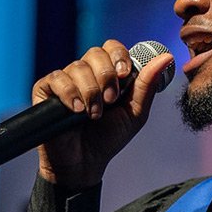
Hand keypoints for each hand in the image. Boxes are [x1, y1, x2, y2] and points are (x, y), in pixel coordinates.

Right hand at [35, 40, 174, 188]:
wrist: (84, 163)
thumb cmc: (108, 139)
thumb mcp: (134, 113)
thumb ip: (146, 85)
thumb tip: (165, 58)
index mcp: (107, 74)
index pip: (112, 48)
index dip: (119, 56)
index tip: (125, 74)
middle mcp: (86, 73)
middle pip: (95, 52)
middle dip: (106, 75)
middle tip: (110, 100)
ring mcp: (65, 80)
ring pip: (78, 67)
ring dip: (91, 92)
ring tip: (93, 115)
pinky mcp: (46, 90)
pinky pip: (57, 78)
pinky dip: (70, 93)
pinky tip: (76, 110)